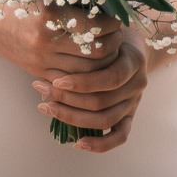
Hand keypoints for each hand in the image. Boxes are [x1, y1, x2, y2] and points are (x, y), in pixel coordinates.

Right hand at [0, 0, 122, 83]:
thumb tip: (107, 0)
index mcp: (50, 17)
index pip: (94, 27)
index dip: (112, 25)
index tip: (118, 19)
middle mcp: (46, 43)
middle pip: (94, 54)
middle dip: (113, 46)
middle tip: (119, 36)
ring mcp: (41, 61)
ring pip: (85, 74)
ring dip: (103, 65)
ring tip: (111, 51)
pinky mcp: (38, 72)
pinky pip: (68, 82)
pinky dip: (86, 78)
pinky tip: (94, 66)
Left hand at [34, 31, 150, 152]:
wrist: (133, 47)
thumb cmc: (111, 36)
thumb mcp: (104, 32)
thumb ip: (88, 42)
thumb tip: (53, 54)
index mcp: (134, 61)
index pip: (111, 78)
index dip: (83, 82)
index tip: (56, 80)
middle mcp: (137, 85)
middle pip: (102, 101)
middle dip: (67, 98)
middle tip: (40, 87)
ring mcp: (134, 102)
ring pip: (105, 119)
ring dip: (72, 117)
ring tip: (46, 107)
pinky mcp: (130, 116)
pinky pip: (119, 137)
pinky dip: (99, 144)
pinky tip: (77, 143)